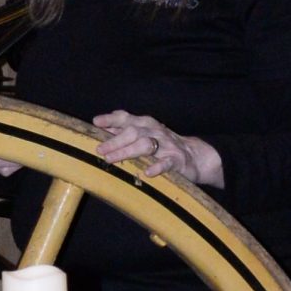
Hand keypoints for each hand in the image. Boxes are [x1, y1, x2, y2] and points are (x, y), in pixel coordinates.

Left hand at [92, 110, 223, 187]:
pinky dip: (157, 167)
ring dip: (127, 151)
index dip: (111, 119)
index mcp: (145, 124)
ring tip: (111, 159)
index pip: (126, 118)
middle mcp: (155, 131)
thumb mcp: (144, 134)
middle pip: (133, 132)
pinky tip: (147, 172)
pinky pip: (166, 163)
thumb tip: (100, 127)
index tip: (96, 122)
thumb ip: (124, 130)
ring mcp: (166, 146)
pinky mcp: (177, 161)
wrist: (195, 156)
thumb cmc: (163, 145)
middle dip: (115, 141)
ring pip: (146, 145)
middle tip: (100, 150)